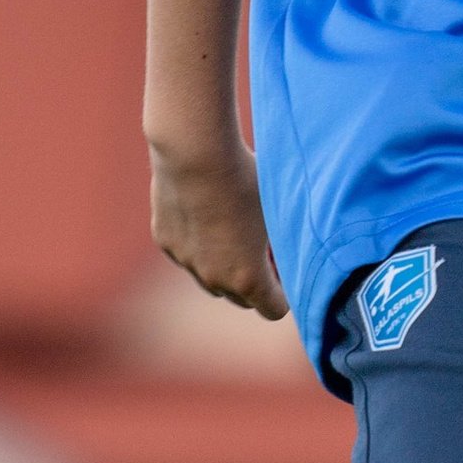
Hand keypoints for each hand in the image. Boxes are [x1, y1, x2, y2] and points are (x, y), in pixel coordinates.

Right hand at [148, 140, 289, 318]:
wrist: (196, 153)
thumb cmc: (248, 179)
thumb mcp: (281, 211)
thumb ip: (289, 243)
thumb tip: (297, 252)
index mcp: (248, 279)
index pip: (273, 310)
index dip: (285, 293)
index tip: (287, 271)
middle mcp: (214, 279)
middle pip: (240, 299)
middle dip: (254, 283)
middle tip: (264, 252)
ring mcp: (185, 262)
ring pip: (209, 279)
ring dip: (223, 267)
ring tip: (234, 233)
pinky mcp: (165, 241)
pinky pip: (186, 254)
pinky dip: (197, 245)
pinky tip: (205, 213)